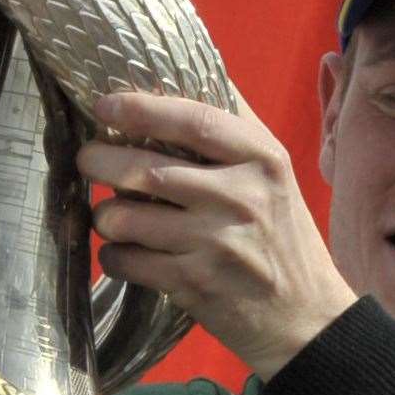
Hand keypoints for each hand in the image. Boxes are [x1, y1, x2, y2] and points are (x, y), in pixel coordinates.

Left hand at [78, 90, 356, 379]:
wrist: (307, 319)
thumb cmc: (281, 236)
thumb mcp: (273, 174)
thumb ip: (231, 131)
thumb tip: (180, 75)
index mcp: (262, 159)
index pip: (194, 121)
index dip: (142, 109)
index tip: (104, 105)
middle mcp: (241, 197)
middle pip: (145, 170)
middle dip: (100, 160)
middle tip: (88, 158)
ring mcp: (216, 243)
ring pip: (124, 217)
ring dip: (106, 216)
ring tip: (114, 215)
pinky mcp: (193, 284)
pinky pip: (124, 260)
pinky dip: (114, 256)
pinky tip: (128, 253)